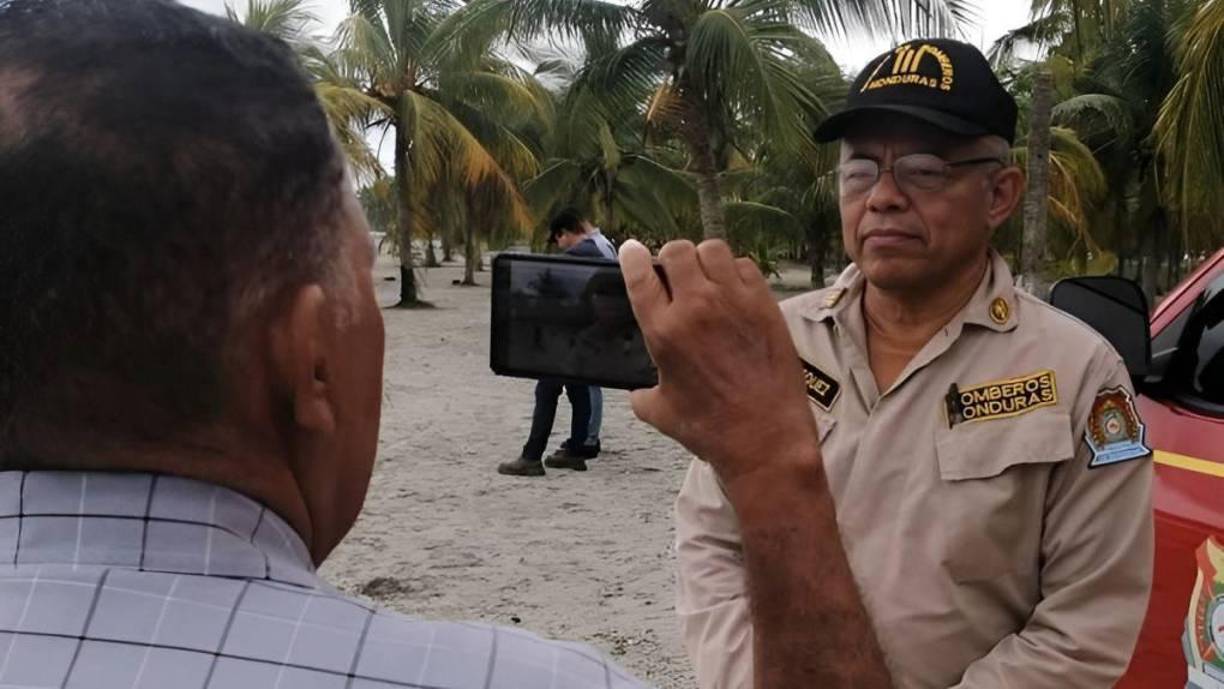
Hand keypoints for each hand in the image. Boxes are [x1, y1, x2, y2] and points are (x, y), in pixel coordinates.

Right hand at [619, 239, 820, 485]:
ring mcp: (733, 301)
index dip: (632, 257)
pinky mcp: (764, 303)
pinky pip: (745, 266)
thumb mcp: (661, 412)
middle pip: (676, 251)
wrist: (765, 437)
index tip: (632, 250)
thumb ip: (643, 394)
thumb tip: (638, 391)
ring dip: (703, 259)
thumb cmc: (711, 429)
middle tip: (674, 273)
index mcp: (664, 332)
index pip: (640, 275)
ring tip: (705, 277)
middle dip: (670, 258)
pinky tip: (733, 289)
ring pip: (712, 249)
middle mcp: (696, 308)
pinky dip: (734, 271)